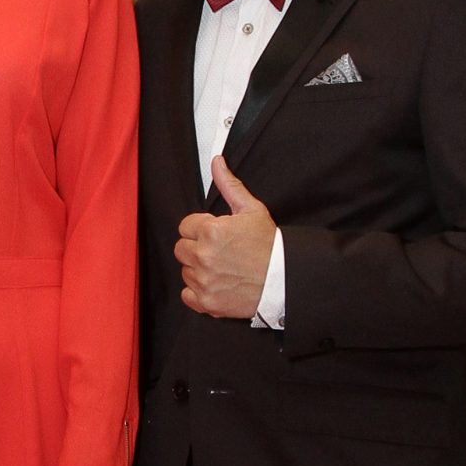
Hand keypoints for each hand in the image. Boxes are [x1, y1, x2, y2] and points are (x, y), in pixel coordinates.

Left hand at [174, 159, 276, 317]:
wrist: (284, 279)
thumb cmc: (270, 246)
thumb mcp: (252, 210)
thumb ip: (229, 185)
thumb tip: (217, 163)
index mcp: (211, 231)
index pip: (185, 226)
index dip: (201, 229)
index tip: (216, 235)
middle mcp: (203, 256)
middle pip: (181, 248)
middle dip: (197, 248)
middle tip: (220, 251)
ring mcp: (204, 281)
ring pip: (185, 271)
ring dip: (198, 269)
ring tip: (223, 268)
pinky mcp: (207, 302)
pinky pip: (187, 295)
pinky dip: (199, 292)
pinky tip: (217, 284)